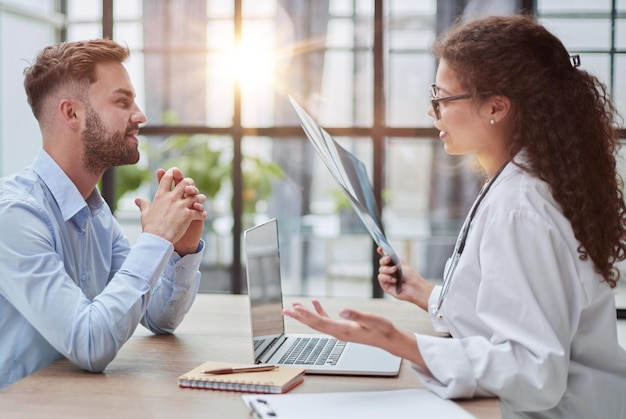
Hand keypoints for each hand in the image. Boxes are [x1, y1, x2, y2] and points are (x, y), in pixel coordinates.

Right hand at [135, 167, 206, 250]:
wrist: (156, 239)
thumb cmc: (150, 227)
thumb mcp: (145, 214)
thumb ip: (143, 204)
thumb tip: (137, 200)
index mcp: (161, 196)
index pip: (168, 178)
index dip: (172, 172)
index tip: (176, 172)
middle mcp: (172, 198)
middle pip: (185, 182)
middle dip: (190, 184)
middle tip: (192, 189)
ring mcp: (180, 206)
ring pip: (196, 196)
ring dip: (200, 198)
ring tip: (201, 201)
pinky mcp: (188, 215)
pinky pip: (199, 211)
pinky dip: (203, 213)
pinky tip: (203, 215)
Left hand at [282, 299, 425, 367]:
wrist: (389, 339)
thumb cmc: (382, 329)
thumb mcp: (372, 320)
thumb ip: (356, 315)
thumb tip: (341, 311)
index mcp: (343, 330)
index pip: (319, 322)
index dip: (305, 315)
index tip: (293, 309)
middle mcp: (338, 332)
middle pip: (314, 324)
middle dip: (299, 316)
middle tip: (285, 310)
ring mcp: (340, 330)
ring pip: (318, 322)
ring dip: (306, 314)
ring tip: (294, 307)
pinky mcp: (344, 327)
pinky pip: (327, 319)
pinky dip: (319, 311)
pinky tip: (315, 304)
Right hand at [377, 247, 433, 310]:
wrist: (414, 286)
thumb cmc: (410, 276)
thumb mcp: (402, 264)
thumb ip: (393, 258)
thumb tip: (386, 253)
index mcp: (394, 264)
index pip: (385, 256)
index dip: (381, 252)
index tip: (380, 248)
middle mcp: (389, 270)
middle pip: (381, 262)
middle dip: (384, 260)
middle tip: (389, 259)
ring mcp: (386, 277)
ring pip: (381, 269)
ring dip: (388, 269)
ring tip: (395, 271)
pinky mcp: (385, 285)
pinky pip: (381, 277)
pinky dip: (387, 277)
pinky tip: (394, 280)